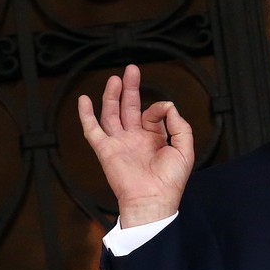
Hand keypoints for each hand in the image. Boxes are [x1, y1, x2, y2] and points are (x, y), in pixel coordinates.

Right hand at [78, 65, 194, 227]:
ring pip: (112, 114)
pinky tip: (84, 100)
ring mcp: (120, 143)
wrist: (153, 200)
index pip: (152, 113)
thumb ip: (180, 126)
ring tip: (114, 79)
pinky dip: (86, 115)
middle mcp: (135, 138)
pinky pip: (93, 130)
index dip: (158, 108)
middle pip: (129, 107)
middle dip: (130, 88)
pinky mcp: (106, 150)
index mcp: (154, 138)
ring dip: (112, 96)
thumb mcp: (184, 149)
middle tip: (131, 69)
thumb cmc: (171, 181)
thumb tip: (169, 106)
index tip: (164, 110)